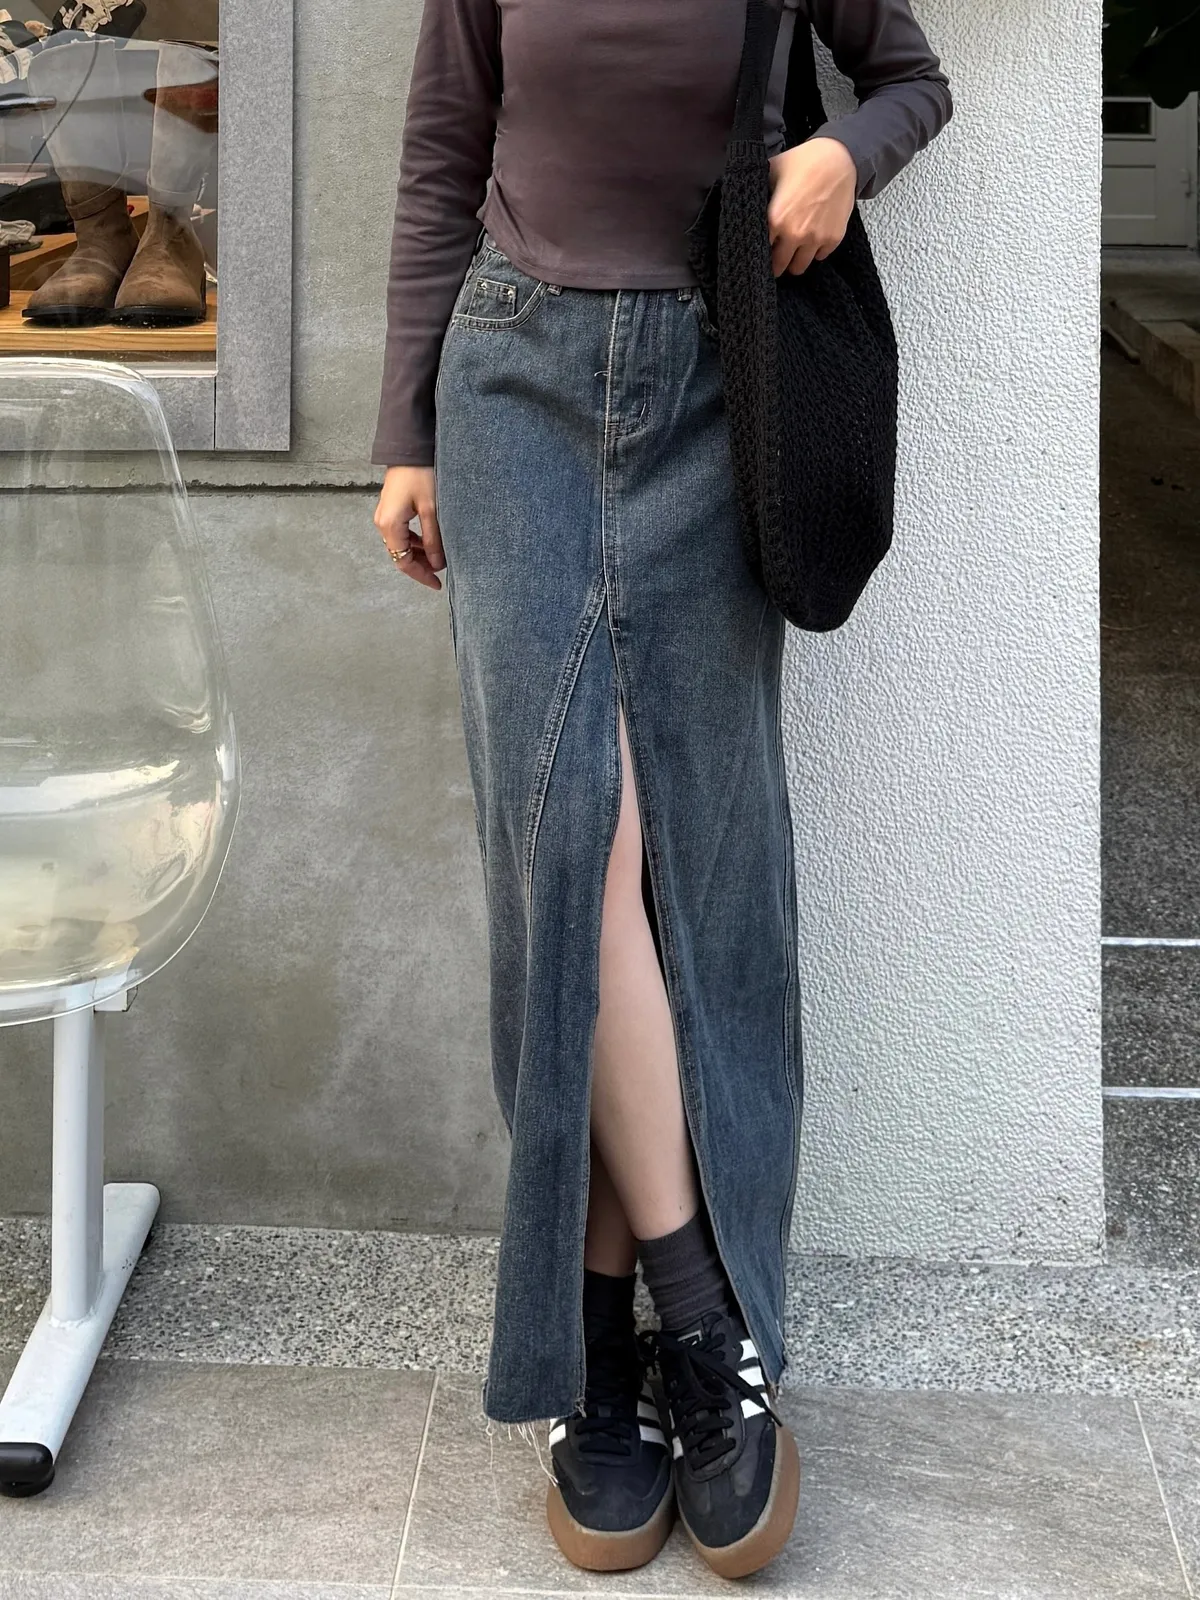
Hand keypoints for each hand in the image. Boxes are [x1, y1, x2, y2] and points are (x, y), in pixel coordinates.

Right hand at [374, 465, 444, 590]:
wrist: (409, 449)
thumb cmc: (421, 475)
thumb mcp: (432, 510)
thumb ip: (433, 540)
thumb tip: (436, 564)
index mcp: (390, 525)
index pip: (403, 561)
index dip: (421, 575)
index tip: (438, 583)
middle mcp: (383, 523)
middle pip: (400, 555)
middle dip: (420, 566)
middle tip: (441, 573)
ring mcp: (385, 515)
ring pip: (402, 544)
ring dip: (419, 554)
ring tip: (439, 558)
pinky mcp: (391, 509)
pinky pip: (402, 533)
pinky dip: (415, 541)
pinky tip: (430, 542)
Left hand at [765, 136, 856, 277]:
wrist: (838, 158)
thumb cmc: (804, 161)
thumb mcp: (773, 169)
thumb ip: (759, 190)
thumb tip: (743, 197)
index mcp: (776, 219)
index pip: (760, 250)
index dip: (760, 250)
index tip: (761, 249)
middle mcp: (795, 234)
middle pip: (780, 266)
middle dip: (776, 264)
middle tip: (776, 257)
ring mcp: (815, 239)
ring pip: (800, 267)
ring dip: (795, 262)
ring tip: (793, 252)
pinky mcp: (833, 238)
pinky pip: (820, 256)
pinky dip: (816, 252)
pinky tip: (812, 240)